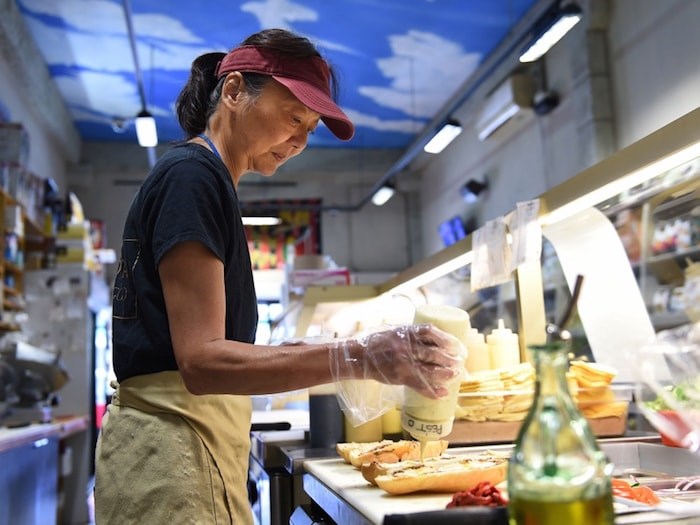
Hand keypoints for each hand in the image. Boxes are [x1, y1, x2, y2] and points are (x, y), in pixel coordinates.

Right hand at [330, 325, 463, 398]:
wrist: (358, 356)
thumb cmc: (377, 341)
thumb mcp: (394, 330)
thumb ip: (412, 334)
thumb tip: (435, 337)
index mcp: (405, 332)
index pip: (431, 332)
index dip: (447, 339)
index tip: (457, 345)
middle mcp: (405, 347)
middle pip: (433, 353)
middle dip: (450, 359)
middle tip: (460, 362)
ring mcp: (402, 363)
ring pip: (429, 370)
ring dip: (445, 374)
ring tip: (455, 375)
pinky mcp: (399, 377)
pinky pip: (419, 385)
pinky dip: (432, 391)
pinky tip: (443, 393)